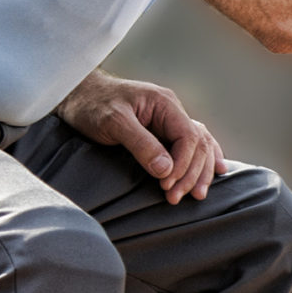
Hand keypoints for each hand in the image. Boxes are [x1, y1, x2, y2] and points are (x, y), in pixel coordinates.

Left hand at [57, 71, 229, 203]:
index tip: (166, 185)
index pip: (189, 137)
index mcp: (165, 104)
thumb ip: (141, 143)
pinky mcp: (161, 131)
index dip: (182, 164)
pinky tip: (216, 171)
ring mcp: (169, 121)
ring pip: (200, 146)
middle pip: (199, 144)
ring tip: (197, 195)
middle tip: (175, 199)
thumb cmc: (92, 105)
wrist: (76, 94)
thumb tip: (166, 169)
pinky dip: (203, 160)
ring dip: (200, 171)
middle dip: (191, 173)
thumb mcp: (113, 122)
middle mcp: (172, 111)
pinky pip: (190, 146)